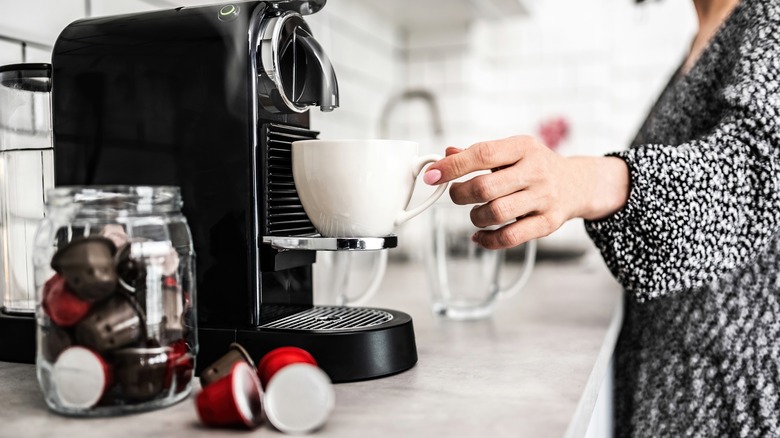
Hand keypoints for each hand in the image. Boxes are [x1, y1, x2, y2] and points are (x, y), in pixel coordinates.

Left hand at [423, 136, 628, 248]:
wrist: (577, 184)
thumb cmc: (535, 166)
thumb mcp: (512, 151)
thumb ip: (479, 153)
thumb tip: (447, 154)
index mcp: (523, 147)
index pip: (482, 154)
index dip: (452, 166)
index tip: (432, 175)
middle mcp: (535, 171)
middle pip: (485, 188)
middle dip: (460, 194)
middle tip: (457, 194)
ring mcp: (543, 199)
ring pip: (495, 214)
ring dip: (475, 217)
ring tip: (476, 213)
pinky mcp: (547, 224)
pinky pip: (509, 237)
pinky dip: (488, 240)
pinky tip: (480, 235)